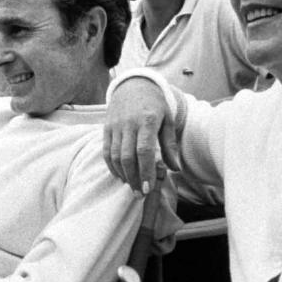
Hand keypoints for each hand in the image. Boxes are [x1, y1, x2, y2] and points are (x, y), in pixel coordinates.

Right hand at [103, 78, 180, 194]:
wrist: (133, 86)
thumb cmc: (155, 105)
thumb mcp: (167, 120)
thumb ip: (170, 145)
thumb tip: (175, 169)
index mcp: (147, 120)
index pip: (144, 150)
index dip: (145, 171)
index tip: (148, 188)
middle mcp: (129, 123)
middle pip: (128, 157)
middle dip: (134, 178)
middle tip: (140, 195)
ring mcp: (115, 126)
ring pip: (115, 156)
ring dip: (123, 175)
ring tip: (132, 187)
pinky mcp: (106, 128)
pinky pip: (107, 151)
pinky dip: (112, 166)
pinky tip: (120, 175)